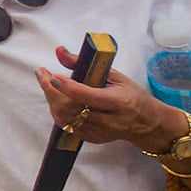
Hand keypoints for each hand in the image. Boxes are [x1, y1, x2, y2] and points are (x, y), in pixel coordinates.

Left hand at [36, 47, 185, 154]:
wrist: (148, 123)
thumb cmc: (133, 95)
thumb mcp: (115, 76)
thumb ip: (86, 64)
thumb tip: (60, 52)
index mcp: (119, 102)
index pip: (87, 96)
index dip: (67, 86)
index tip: (51, 75)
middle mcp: (109, 120)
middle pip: (72, 108)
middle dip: (51, 91)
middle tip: (43, 75)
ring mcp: (100, 132)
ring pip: (66, 120)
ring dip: (52, 101)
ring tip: (48, 85)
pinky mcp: (93, 139)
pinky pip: (69, 128)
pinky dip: (58, 113)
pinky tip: (57, 100)